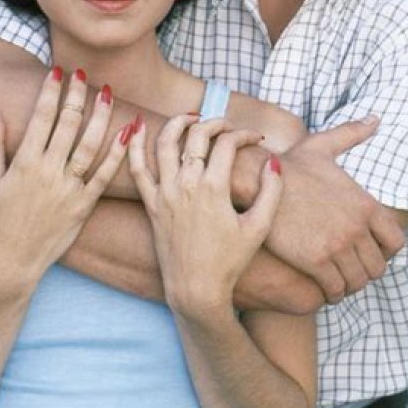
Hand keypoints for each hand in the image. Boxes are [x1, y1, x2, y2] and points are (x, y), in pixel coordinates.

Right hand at [0, 69, 126, 286]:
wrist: (12, 262)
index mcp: (24, 163)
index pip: (40, 118)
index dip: (50, 91)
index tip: (57, 70)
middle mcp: (48, 172)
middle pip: (67, 125)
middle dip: (76, 95)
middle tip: (83, 72)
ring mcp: (69, 189)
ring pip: (90, 145)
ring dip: (100, 116)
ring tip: (107, 92)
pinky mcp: (84, 205)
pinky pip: (105, 175)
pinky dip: (118, 153)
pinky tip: (128, 131)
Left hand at [130, 115, 282, 316]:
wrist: (196, 289)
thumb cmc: (230, 262)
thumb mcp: (259, 228)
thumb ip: (271, 192)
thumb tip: (273, 161)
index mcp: (213, 188)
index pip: (227, 144)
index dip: (244, 134)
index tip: (255, 138)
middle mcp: (186, 185)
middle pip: (197, 135)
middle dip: (215, 123)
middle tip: (227, 127)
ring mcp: (164, 193)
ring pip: (165, 143)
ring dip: (178, 123)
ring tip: (192, 117)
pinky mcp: (151, 204)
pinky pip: (137, 169)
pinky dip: (134, 145)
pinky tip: (138, 126)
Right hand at [267, 120, 406, 302]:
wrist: (257, 180)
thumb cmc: (290, 165)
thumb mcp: (324, 146)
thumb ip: (352, 134)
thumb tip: (376, 119)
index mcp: (365, 204)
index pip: (396, 242)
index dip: (386, 251)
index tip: (371, 252)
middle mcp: (357, 227)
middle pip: (378, 267)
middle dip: (366, 271)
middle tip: (352, 270)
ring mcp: (337, 246)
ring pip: (358, 282)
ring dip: (350, 285)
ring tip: (339, 281)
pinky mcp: (315, 261)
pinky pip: (335, 290)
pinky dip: (332, 293)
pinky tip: (323, 287)